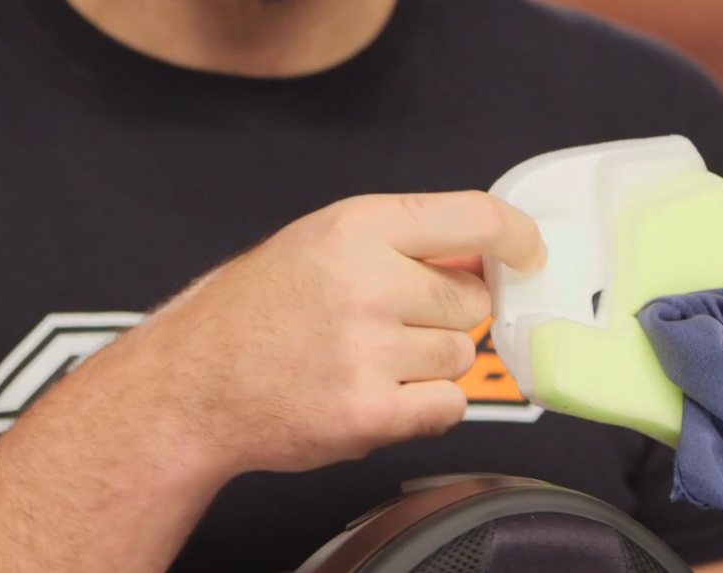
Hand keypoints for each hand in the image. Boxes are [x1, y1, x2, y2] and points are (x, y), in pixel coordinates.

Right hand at [132, 191, 545, 475]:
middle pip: (473, 301)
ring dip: (430, 364)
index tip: (529, 255)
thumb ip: (403, 242)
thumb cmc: (258, 311)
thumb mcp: (322, 243)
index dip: (517, 237)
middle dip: (446, 315)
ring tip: (368, 360)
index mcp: (357, 228)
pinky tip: (377, 394)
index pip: (475, 218)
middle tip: (390, 324)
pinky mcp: (368, 412)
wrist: (192, 385)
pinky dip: (426, 407)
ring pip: (461, 356)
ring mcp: (367, 351)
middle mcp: (366, 283)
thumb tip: (488, 254)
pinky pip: (449, 406)